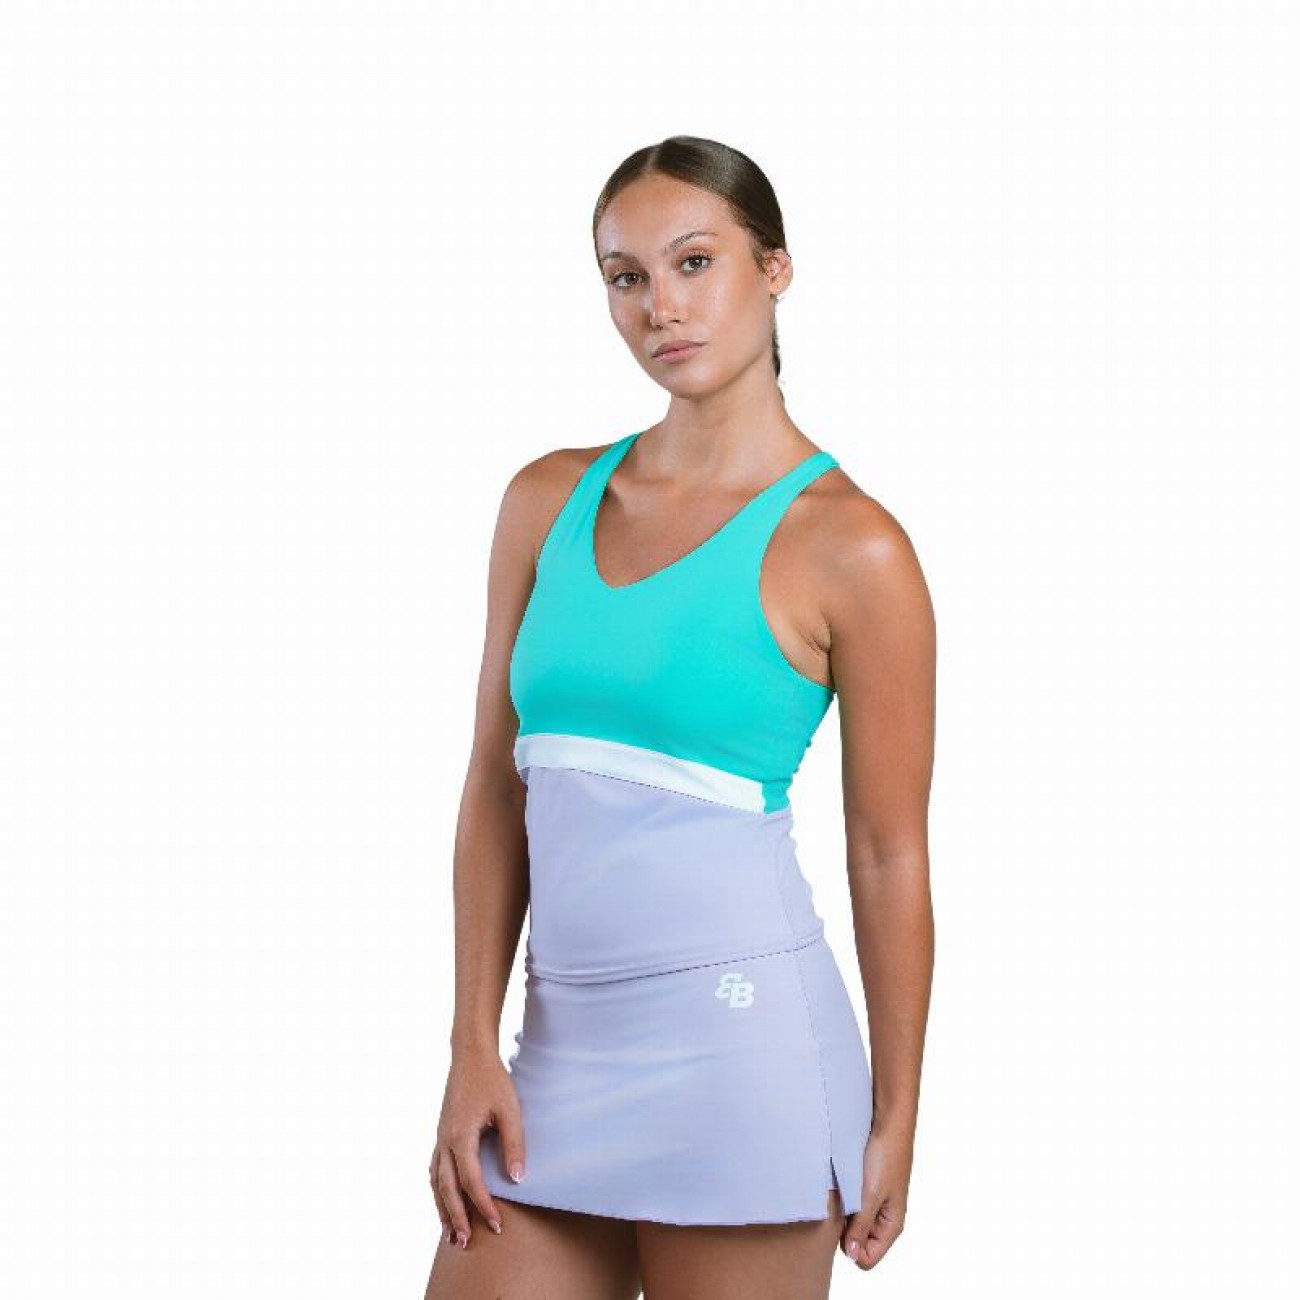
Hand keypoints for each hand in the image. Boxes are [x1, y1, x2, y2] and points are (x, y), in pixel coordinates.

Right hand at [429, 1045, 526, 1249]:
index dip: (484, 1206)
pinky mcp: (441, 1133)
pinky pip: (434, 1169)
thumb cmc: (493, 1080)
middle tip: (466, 1243)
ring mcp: (440, 1137)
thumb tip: (517, 1179)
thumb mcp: (509, 1109)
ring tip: (451, 1235)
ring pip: (436, 1182)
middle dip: (457, 1218)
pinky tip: (444, 1201)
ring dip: (443, 1209)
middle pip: (447, 1189)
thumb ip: (513, 1143)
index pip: (472, 1182)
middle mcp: (445, 1141)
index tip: (497, 1225)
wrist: (470, 1055)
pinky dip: (438, 1190)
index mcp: (461, 1136)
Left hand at [841, 1122, 912, 1270]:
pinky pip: (850, 1206)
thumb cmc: (884, 1157)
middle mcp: (883, 1218)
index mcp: (891, 1225)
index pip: (866, 1258)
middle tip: (840, 1206)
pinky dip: (842, 1199)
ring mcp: (874, 1203)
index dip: (852, 1247)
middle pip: (858, 1242)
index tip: (843, 1224)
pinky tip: (838, 1185)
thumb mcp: (870, 1195)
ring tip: (840, 1193)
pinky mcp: (865, 1189)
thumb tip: (852, 1256)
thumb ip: (861, 1227)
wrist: (887, 1123)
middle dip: (844, 1230)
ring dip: (842, 1213)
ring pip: (852, 1223)